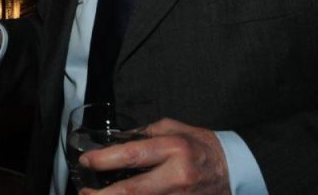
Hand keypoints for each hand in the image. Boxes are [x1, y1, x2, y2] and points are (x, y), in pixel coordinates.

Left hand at [78, 118, 228, 193]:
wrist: (234, 169)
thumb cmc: (200, 145)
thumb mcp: (173, 128)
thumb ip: (143, 135)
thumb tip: (114, 143)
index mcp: (173, 149)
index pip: (132, 155)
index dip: (105, 160)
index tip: (86, 162)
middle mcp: (177, 176)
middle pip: (133, 191)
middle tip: (83, 193)